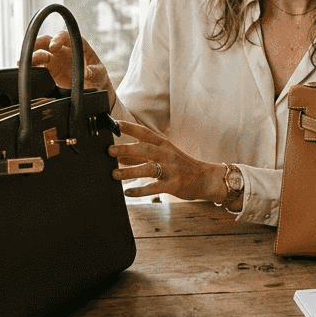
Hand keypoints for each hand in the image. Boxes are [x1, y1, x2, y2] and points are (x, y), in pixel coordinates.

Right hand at [30, 31, 112, 99]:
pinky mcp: (49, 69)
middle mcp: (63, 48)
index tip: (53, 47)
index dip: (58, 39)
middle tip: (32, 53)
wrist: (94, 86)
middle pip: (47, 41)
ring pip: (39, 52)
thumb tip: (86, 73)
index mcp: (77, 44)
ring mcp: (55, 58)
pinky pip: (38, 65)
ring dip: (31, 55)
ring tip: (22, 62)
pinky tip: (23, 69)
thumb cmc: (98, 75)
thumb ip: (93, 72)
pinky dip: (30, 66)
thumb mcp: (99, 73)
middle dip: (38, 44)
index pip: (65, 36)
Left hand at [109, 121, 225, 202]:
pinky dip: (140, 190)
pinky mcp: (174, 184)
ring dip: (130, 171)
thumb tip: (118, 157)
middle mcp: (167, 154)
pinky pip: (154, 187)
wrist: (205, 178)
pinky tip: (128, 192)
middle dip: (126, 149)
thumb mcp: (163, 156)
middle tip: (109, 150)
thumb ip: (141, 156)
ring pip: (148, 168)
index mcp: (163, 143)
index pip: (144, 132)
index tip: (113, 124)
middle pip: (145, 148)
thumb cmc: (180, 166)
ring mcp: (171, 169)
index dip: (128, 127)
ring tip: (114, 174)